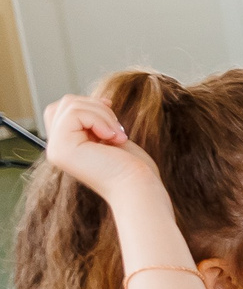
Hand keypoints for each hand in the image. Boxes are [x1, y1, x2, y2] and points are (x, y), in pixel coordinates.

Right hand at [40, 94, 162, 200]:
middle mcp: (56, 148)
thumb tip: (100, 100)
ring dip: (103, 114)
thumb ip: (97, 120)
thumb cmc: (133, 168)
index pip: (64, 109)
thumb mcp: (111, 136)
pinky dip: (100, 119)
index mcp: (67, 146)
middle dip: (97, 107)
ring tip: (118, 136)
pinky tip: (114, 138)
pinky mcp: (62, 148)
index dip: (90, 106)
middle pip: (66, 102)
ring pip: (70, 104)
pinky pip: (75, 113)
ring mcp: (56, 149)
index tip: (113, 120)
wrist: (139, 188)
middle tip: (117, 130)